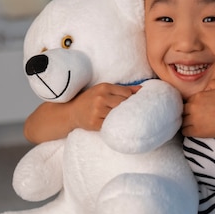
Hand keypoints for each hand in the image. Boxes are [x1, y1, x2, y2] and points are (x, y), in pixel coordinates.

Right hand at [24, 83, 139, 142]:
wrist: (71, 112)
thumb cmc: (90, 100)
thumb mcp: (104, 90)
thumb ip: (123, 89)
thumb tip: (142, 90)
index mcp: (104, 87)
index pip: (127, 93)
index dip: (134, 99)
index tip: (138, 104)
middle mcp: (100, 98)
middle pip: (125, 103)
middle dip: (131, 109)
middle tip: (136, 113)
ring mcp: (97, 111)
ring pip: (119, 115)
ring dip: (124, 118)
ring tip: (129, 120)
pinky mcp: (95, 123)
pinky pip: (111, 125)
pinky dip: (116, 125)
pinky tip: (119, 126)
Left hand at [182, 80, 214, 138]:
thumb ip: (212, 83)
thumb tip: (205, 87)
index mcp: (198, 96)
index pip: (187, 101)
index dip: (191, 105)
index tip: (196, 109)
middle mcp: (193, 107)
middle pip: (183, 110)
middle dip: (187, 113)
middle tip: (193, 117)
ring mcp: (193, 120)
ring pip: (182, 121)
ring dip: (186, 123)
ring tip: (192, 124)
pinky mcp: (196, 131)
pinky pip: (184, 131)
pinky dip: (187, 131)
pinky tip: (192, 131)